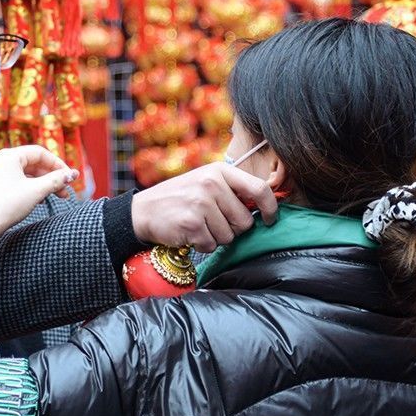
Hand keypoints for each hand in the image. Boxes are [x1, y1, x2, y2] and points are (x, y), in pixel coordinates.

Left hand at [0, 146, 78, 240]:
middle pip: (33, 163)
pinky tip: (38, 199)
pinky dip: (30, 187)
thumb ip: (56, 180)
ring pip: (26, 173)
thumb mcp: (36, 191)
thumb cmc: (7, 205)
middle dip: (51, 177)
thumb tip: (72, 174)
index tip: (70, 178)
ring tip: (54, 196)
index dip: (58, 164)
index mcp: (9, 155)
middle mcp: (1, 159)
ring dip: (42, 183)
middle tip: (66, 190)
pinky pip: (16, 180)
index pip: (40, 153)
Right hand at [130, 163, 277, 252]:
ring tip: (198, 226)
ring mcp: (201, 203)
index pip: (259, 189)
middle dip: (233, 229)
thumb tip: (265, 207)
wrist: (144, 210)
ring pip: (229, 237)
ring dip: (215, 238)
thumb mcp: (206, 182)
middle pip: (245, 221)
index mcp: (219, 171)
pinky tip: (189, 233)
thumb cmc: (180, 198)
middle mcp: (211, 184)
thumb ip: (233, 190)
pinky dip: (202, 245)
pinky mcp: (191, 223)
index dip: (271, 208)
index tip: (269, 219)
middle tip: (212, 222)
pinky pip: (211, 245)